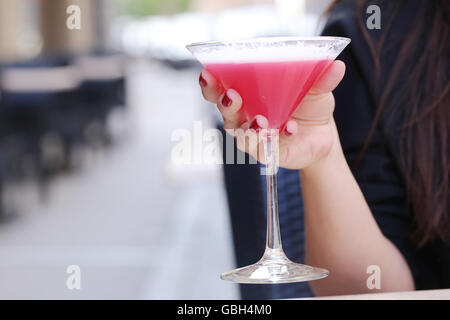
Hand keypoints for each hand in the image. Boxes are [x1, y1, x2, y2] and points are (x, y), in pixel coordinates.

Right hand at [198, 61, 345, 169]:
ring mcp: (256, 139)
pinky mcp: (270, 154)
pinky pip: (268, 150)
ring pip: (243, 136)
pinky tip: (290, 128)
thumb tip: (336, 65)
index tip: (207, 73)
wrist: (323, 135)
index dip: (211, 84)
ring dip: (249, 129)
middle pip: (226, 114)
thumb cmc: (308, 106)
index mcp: (248, 97)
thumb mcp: (316, 89)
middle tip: (231, 96)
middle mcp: (246, 119)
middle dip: (225, 105)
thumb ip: (321, 79)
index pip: (221, 90)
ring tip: (261, 120)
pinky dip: (279, 139)